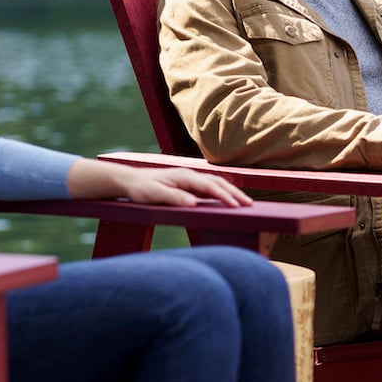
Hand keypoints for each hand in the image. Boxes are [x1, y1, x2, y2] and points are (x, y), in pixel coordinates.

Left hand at [114, 167, 253, 207]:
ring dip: (231, 192)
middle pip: (218, 183)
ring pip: (216, 184)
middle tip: (250, 205)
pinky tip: (228, 202)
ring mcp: (190, 179)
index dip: (225, 196)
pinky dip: (222, 194)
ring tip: (245, 204)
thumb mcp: (155, 195)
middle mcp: (190, 175)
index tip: (237, 206)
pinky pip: (209, 189)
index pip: (210, 186)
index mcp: (185, 176)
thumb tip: (194, 203)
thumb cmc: (142, 189)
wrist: (131, 181)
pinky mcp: (189, 185)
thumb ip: (174, 198)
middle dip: (235, 193)